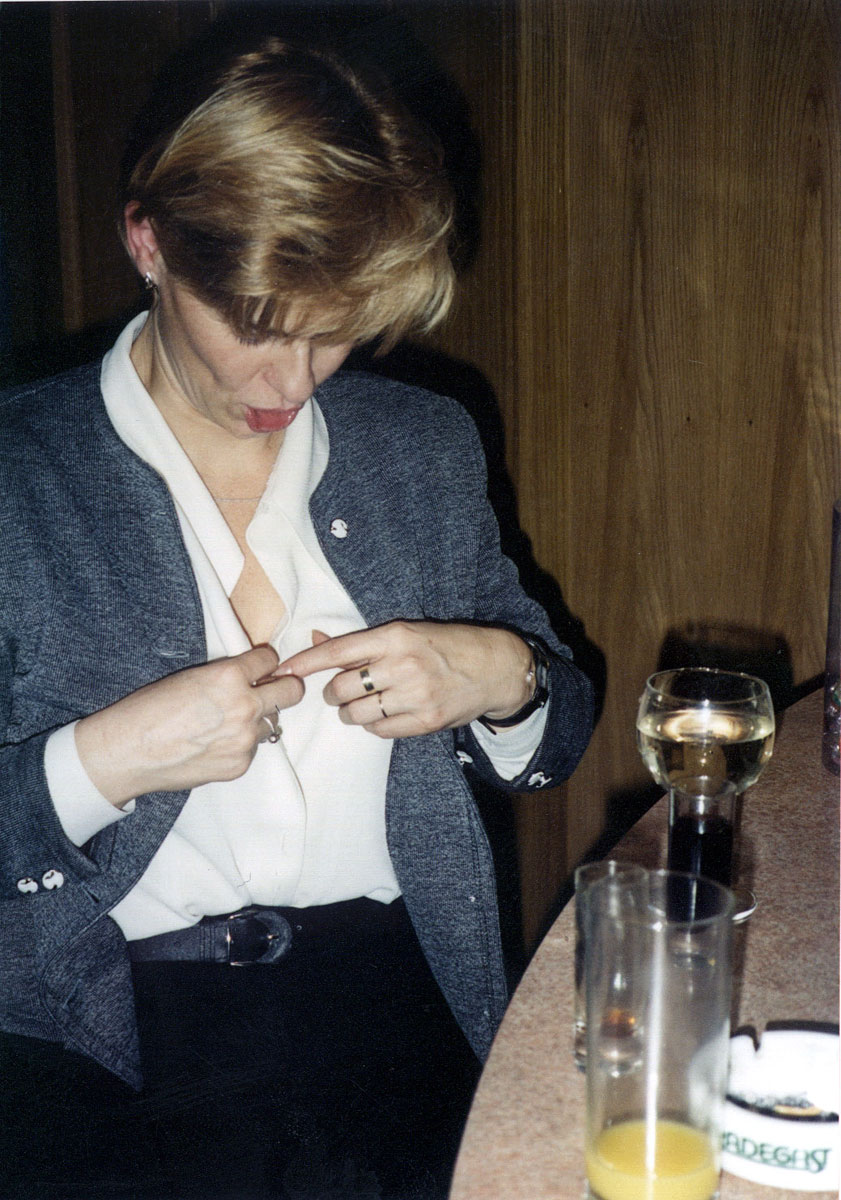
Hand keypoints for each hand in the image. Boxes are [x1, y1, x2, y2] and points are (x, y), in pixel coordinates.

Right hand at [75, 646, 304, 806]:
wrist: (127, 752)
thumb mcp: (190, 676)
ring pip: (272, 722)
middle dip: (284, 686)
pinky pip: (253, 748)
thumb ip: (227, 674)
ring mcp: (245, 739)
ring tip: (226, 723)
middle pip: (293, 691)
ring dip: (257, 719)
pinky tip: (214, 744)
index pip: (270, 659)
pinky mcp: (240, 764)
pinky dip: (240, 744)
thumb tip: (253, 675)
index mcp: (230, 676)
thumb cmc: (148, 709)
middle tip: (270, 689)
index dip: (263, 662)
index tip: (260, 666)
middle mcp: (245, 706)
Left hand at [275, 621, 533, 738]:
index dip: (306, 663)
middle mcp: (403, 664)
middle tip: (341, 690)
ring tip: (360, 704)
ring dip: (349, 712)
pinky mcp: (425, 721)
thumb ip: (361, 641)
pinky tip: (382, 714)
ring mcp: (415, 695)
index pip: (338, 651)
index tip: (283, 671)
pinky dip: (372, 725)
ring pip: (355, 713)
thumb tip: (315, 639)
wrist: (495, 667)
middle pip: (341, 688)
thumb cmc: (446, 645)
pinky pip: (378, 730)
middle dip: (332, 692)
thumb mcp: (406, 632)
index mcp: (396, 635)